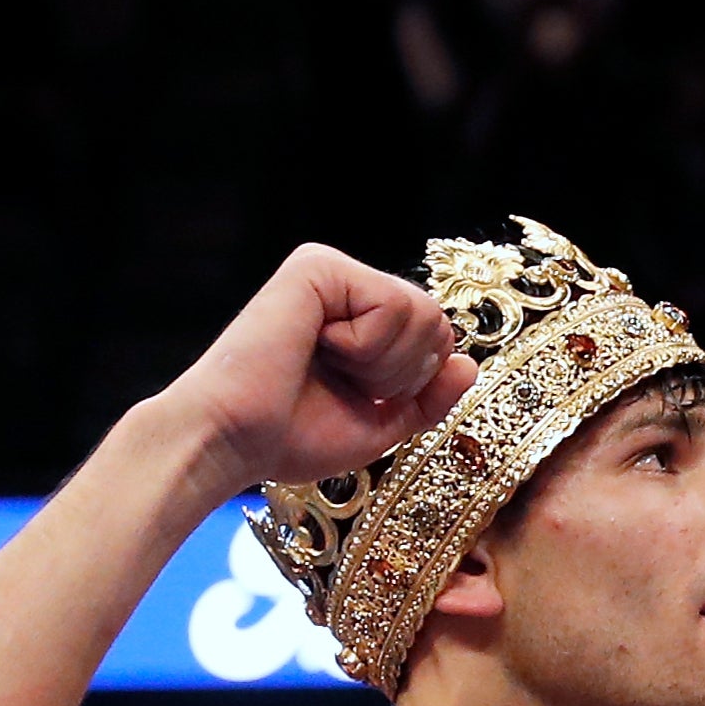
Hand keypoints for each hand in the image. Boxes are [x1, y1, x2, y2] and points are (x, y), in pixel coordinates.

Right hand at [158, 245, 478, 494]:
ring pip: (423, 313)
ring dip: (384, 363)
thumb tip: (469, 364)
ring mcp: (333, 272)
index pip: (436, 341)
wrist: (235, 439)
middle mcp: (348, 288)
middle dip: (404, 374)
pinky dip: (366, 346)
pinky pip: (392, 305)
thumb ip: (428, 398)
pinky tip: (318, 346)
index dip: (414, 383)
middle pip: (437, 323)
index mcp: (360, 321)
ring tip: (328, 364)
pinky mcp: (319, 266)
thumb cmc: (293, 436)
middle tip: (343, 382)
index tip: (359, 396)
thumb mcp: (380, 423)